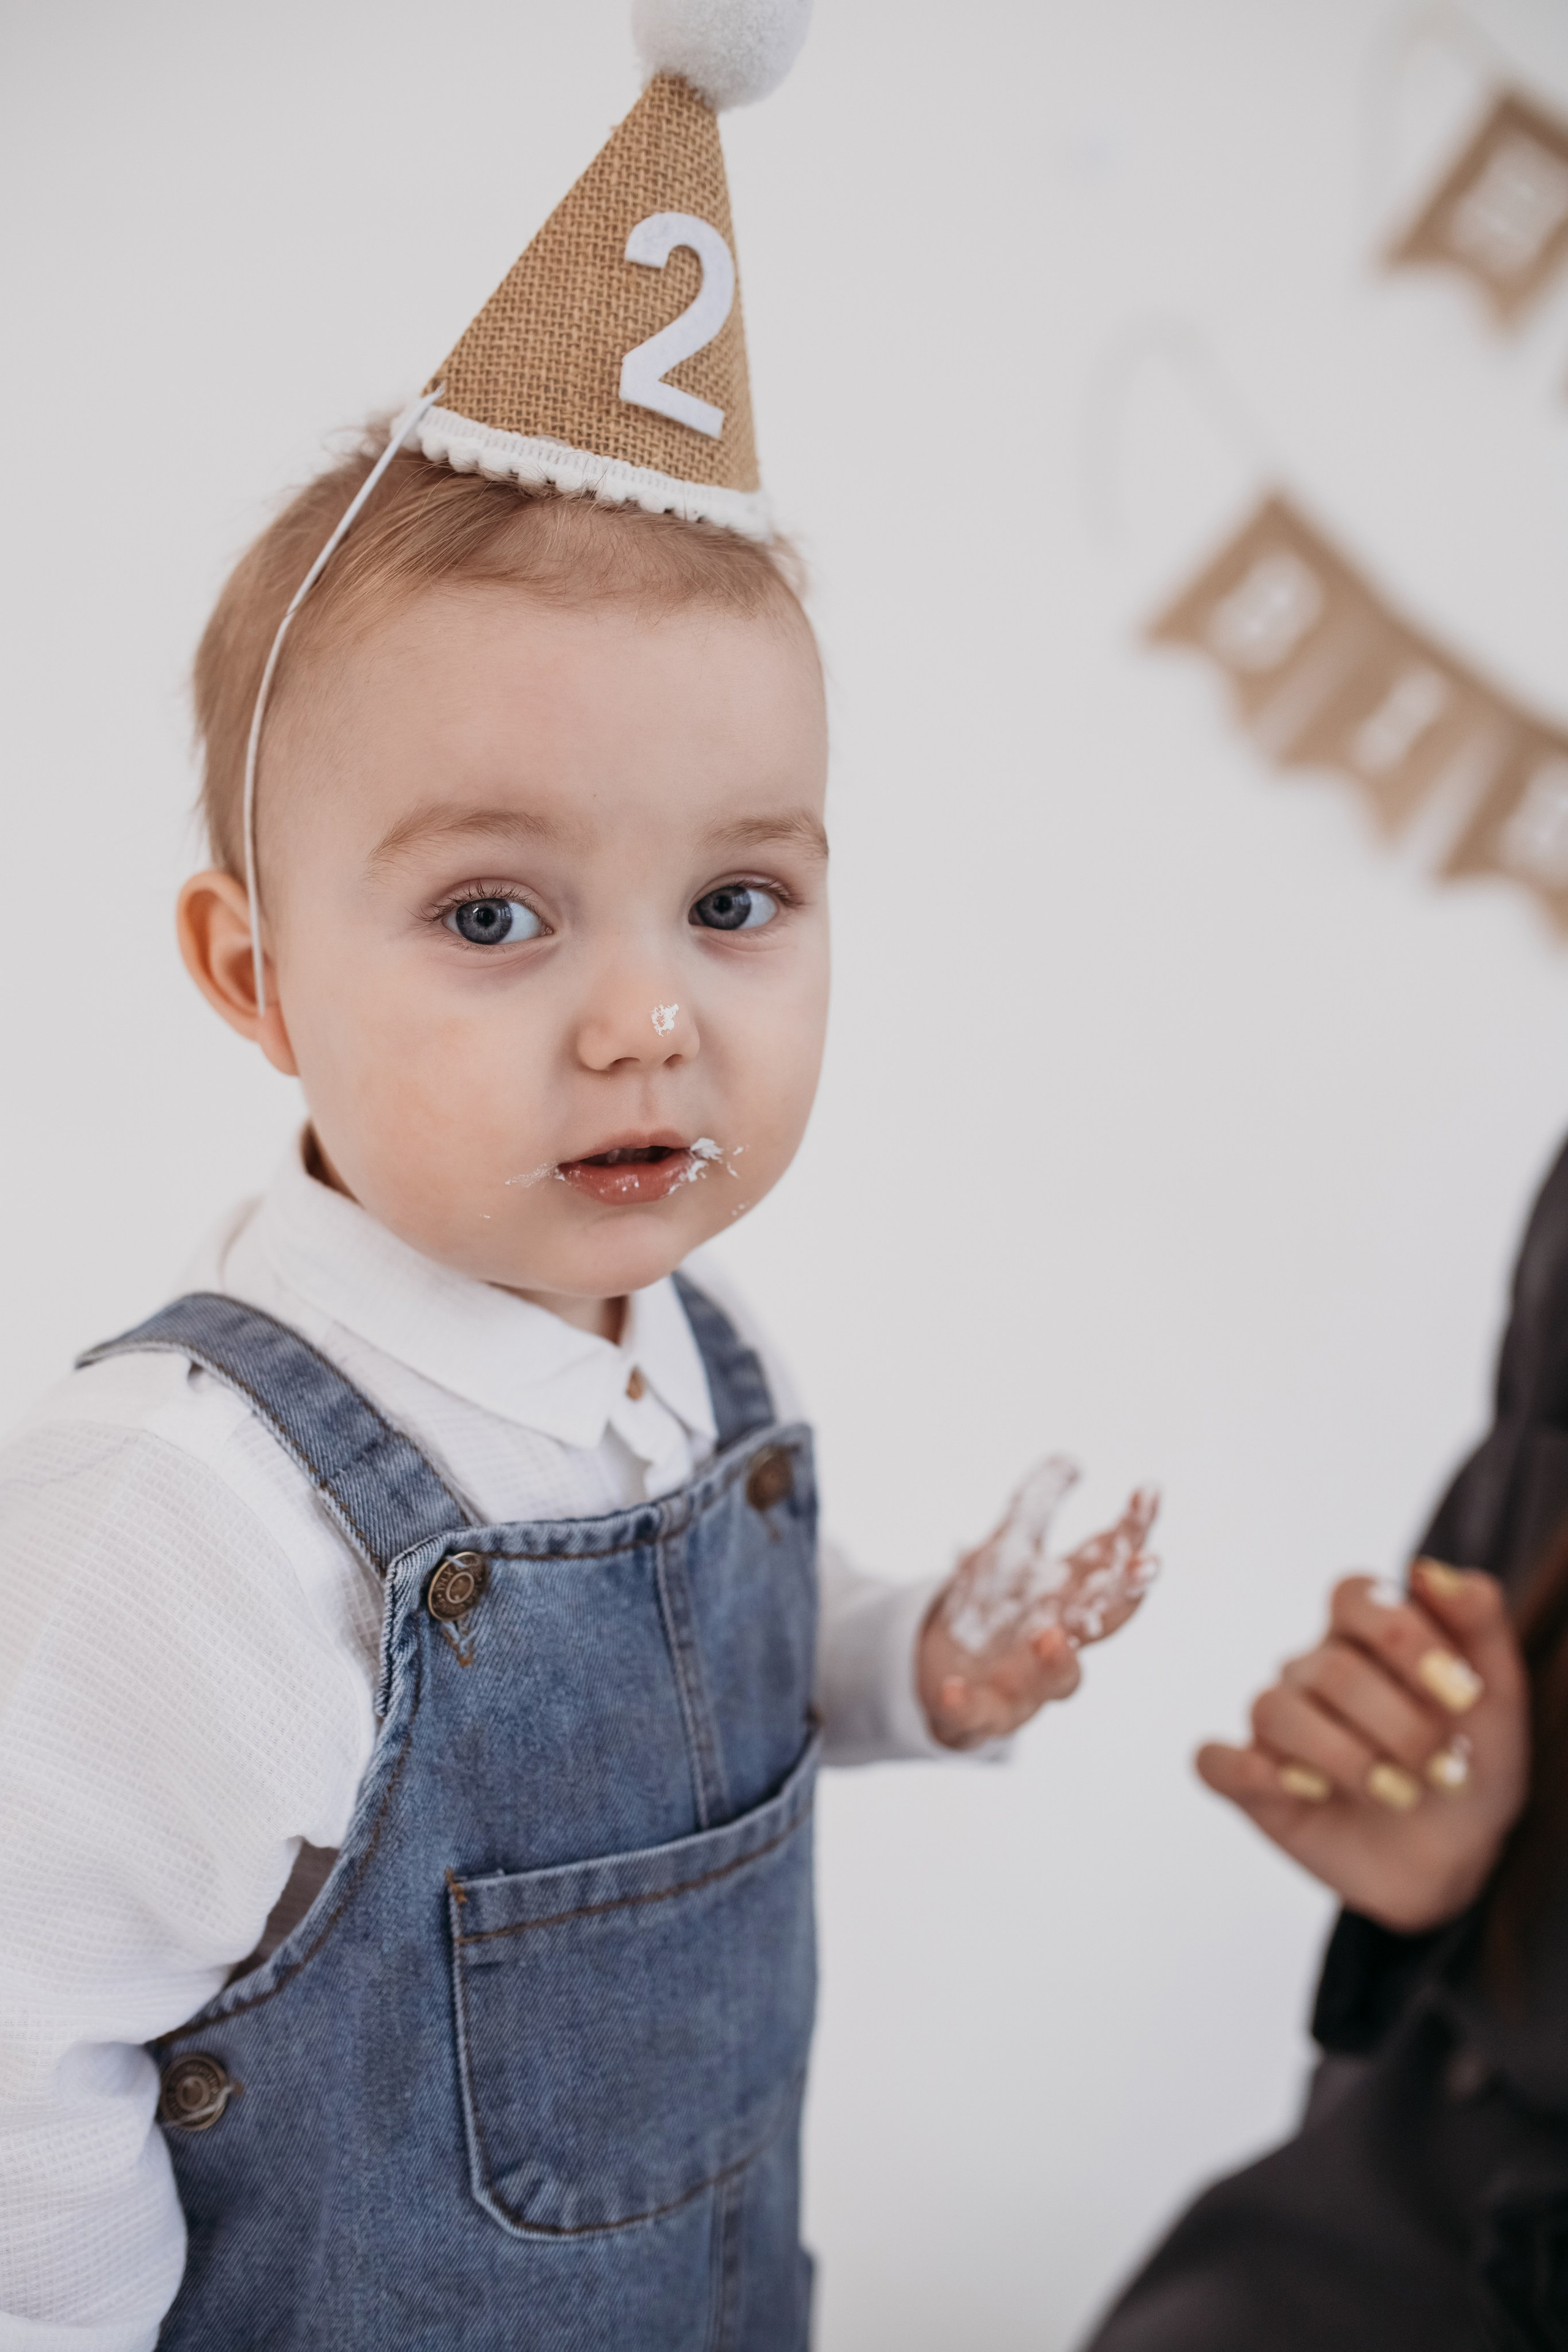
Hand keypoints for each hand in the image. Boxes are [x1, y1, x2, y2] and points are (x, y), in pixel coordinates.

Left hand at [919, 1471, 1159, 1750]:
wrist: (942, 1667)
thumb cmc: (994, 1608)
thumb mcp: (1008, 1547)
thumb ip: (1038, 1504)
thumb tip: (1071, 1460)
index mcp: (1072, 1595)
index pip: (1113, 1558)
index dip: (1134, 1527)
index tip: (1149, 1490)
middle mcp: (1063, 1639)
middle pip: (1107, 1619)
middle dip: (1129, 1595)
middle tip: (1147, 1565)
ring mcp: (1030, 1682)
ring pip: (1060, 1680)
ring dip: (1058, 1659)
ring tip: (1051, 1634)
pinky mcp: (988, 1713)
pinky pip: (981, 1715)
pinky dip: (968, 1704)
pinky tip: (951, 1688)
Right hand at [1198, 1560, 1528, 1931]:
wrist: (1459, 1855)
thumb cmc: (1472, 1761)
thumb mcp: (1498, 1697)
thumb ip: (1477, 1623)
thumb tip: (1427, 1570)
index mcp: (1364, 1635)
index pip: (1355, 1597)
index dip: (1404, 1636)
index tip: (1464, 1694)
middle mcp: (1311, 1671)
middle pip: (1331, 1669)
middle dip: (1401, 1726)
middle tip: (1449, 1771)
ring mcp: (1277, 1727)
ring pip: (1274, 1710)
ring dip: (1346, 1759)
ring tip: (1400, 1795)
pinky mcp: (1251, 1785)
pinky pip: (1215, 1762)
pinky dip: (1247, 1770)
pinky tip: (1301, 1790)